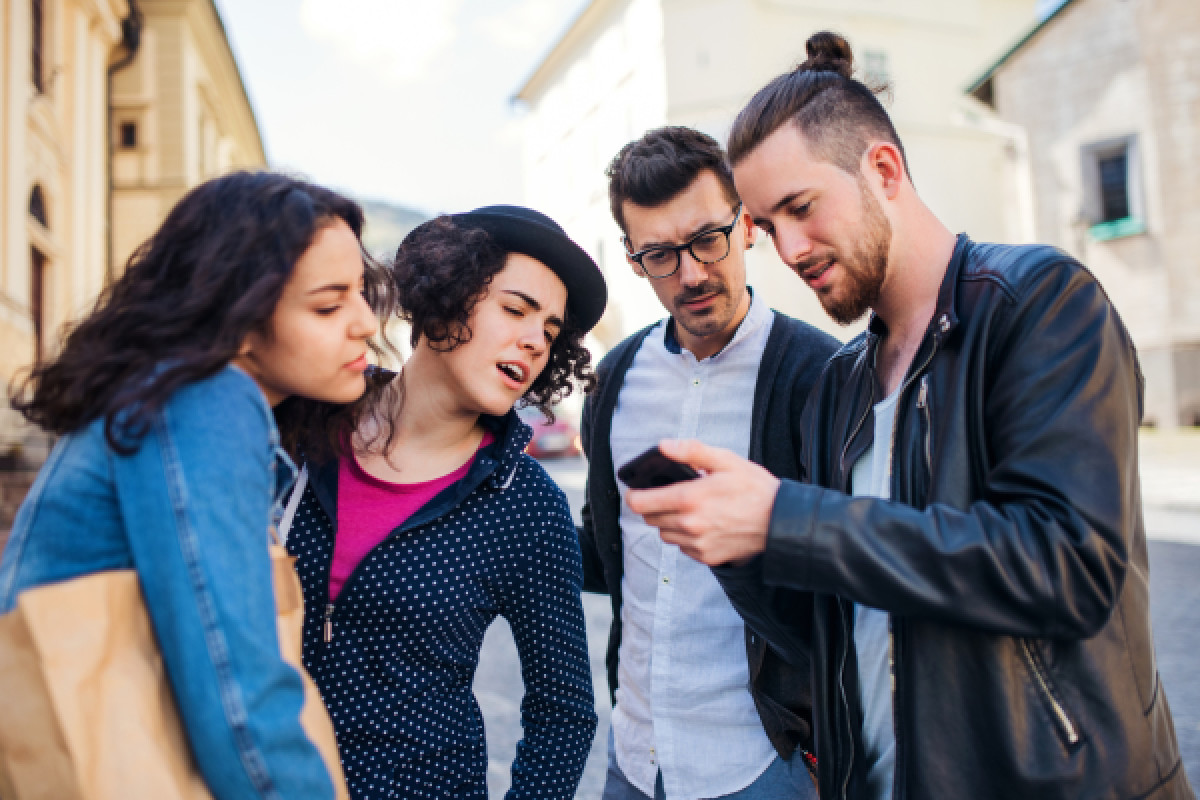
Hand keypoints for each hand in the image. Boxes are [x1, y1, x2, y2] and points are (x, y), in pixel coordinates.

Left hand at [624, 439, 779, 565]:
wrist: (781, 521)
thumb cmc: (755, 489)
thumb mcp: (726, 460)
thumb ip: (691, 451)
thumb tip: (663, 446)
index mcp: (689, 498)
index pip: (640, 503)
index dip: (634, 495)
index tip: (637, 490)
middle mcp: (689, 525)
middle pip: (650, 519)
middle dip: (654, 506)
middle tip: (671, 495)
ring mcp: (697, 544)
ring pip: (665, 535)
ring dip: (669, 523)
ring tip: (690, 510)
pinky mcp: (707, 557)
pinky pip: (683, 548)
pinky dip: (686, 537)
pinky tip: (703, 525)